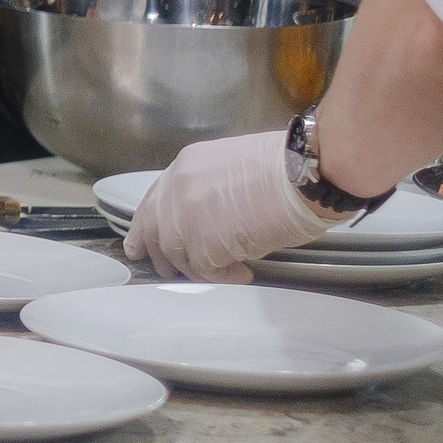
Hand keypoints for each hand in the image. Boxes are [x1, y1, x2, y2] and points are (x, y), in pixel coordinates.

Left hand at [123, 130, 336, 282]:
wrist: (305, 176)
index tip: (138, 245)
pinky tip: (241, 274)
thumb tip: (212, 216)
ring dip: (197, 268)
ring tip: (226, 271)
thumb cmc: (286, 170)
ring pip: (176, 253)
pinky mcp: (203, 243)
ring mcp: (186, 216)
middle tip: (167, 272)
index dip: (147, 225)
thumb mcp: (234, 166)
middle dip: (158, 254)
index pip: (155, 200)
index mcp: (186, 165)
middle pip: (154, 229)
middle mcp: (178, 188)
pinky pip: (204, 269)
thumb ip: (211, 189)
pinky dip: (221, 277)